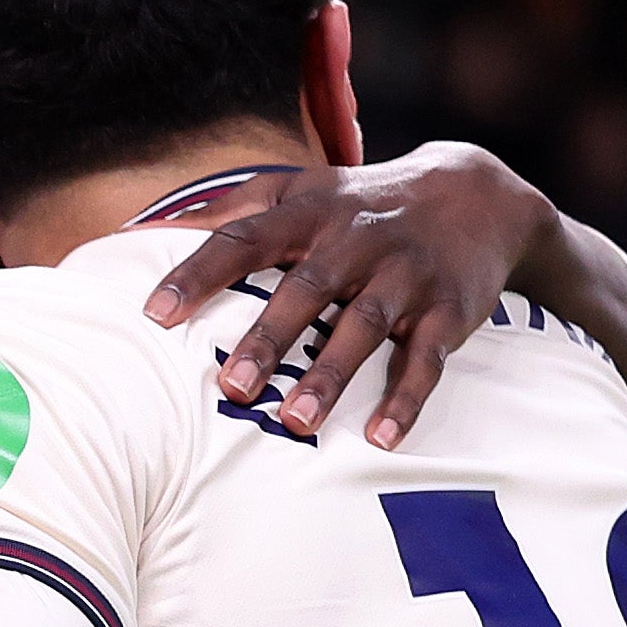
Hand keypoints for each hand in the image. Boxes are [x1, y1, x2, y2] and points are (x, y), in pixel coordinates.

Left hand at [146, 141, 554, 448]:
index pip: (244, 240)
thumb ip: (232, 209)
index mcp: (310, 215)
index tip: (154, 315)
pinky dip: (407, 399)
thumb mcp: (302, 189)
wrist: (480, 194)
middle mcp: (356, 241)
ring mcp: (405, 275)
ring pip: (364, 326)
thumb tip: (146, 229)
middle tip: (231, 388)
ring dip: (331, 375)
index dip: (198, 275)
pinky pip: (427, 358)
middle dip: (269, 339)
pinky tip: (383, 437)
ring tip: (296, 422)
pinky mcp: (449, 310)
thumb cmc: (363, 204)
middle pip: (306, 290)